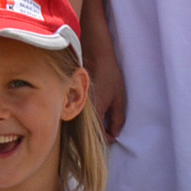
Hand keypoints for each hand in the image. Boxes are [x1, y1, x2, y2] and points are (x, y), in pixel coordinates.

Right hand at [86, 20, 126, 140]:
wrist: (95, 52)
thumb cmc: (109, 73)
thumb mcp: (120, 98)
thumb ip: (118, 118)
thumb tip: (114, 134)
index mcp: (95, 111)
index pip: (99, 135)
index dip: (106, 138)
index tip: (112, 134)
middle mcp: (81, 109)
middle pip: (87, 130)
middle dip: (97, 133)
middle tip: (107, 129)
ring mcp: (74, 102)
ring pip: (80, 122)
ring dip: (90, 124)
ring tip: (99, 118)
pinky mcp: (71, 95)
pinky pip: (77, 110)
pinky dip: (84, 114)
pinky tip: (91, 107)